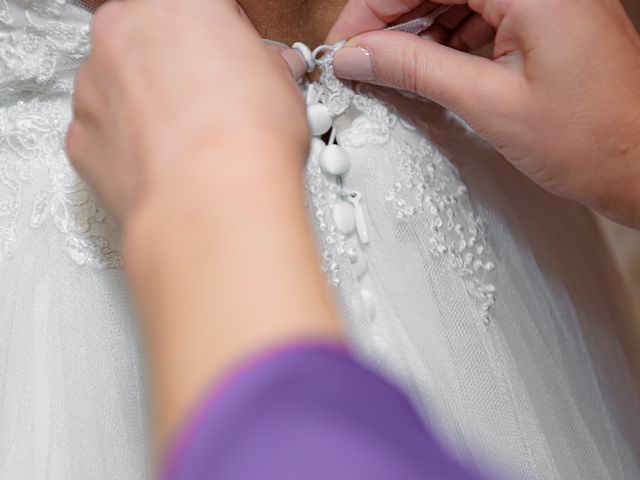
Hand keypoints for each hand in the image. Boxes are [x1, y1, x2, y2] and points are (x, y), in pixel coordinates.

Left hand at [68, 0, 308, 224]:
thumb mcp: (283, 87)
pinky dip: (129, 144)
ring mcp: (94, 84)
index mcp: (178, 2)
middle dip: (177, 64)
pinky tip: (163, 164)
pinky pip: (106, 129)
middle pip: (150, 38)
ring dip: (148, 102)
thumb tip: (271, 72)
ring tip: (188, 141)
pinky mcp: (80, 135)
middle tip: (210, 100)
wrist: (212, 203)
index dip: (223, 36)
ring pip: (121, 83)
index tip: (233, 59)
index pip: (200, 6)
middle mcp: (124, 32)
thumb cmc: (246, 141)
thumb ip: (268, 68)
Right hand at [328, 0, 639, 227]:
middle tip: (359, 59)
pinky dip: (448, 39)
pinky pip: (481, 15)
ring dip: (418, 30)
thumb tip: (358, 54)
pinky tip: (427, 66)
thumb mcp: (490, 104)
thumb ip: (418, 68)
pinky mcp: (547, 19)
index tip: (344, 42)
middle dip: (392, 18)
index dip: (373, 7)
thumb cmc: (594, 141)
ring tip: (389, 69)